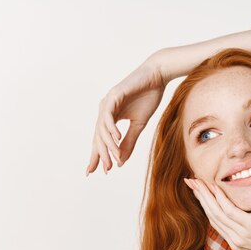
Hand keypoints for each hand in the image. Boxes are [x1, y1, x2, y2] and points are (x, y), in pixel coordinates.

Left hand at [86, 57, 166, 175]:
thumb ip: (128, 142)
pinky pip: (108, 115)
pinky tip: (116, 139)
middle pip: (98, 137)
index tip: (93, 172)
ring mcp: (107, 102)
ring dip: (109, 144)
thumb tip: (120, 162)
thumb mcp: (138, 125)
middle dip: (101, 154)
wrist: (157, 77)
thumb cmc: (148, 98)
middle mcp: (105, 111)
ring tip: (114, 158)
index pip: (100, 140)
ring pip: (102, 128)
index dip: (97, 156)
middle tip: (106, 169)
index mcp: (109, 118)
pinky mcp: (114, 95)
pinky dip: (111, 128)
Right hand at [184, 177, 250, 249]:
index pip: (216, 222)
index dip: (205, 205)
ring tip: (196, 181)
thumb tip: (248, 219)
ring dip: (204, 195)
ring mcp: (242, 235)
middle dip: (199, 197)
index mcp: (237, 244)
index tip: (198, 192)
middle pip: (212, 216)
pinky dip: (220, 198)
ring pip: (216, 212)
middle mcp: (235, 241)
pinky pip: (230, 210)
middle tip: (190, 182)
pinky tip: (214, 187)